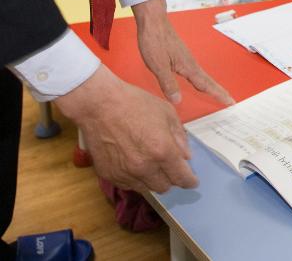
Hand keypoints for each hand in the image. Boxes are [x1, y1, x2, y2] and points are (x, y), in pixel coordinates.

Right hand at [53, 66, 197, 193]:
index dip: (189, 181)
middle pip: (164, 187)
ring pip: (146, 188)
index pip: (181, 178)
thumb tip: (186, 156)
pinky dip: (134, 178)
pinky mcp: (109, 175)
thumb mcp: (166, 112)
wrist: (99, 104)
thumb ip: (179, 137)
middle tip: (169, 166)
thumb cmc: (135, 103)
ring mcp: (125, 173)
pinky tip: (134, 164)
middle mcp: (144, 167)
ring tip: (150, 163)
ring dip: (152, 179)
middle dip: (170, 178)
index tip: (192, 181)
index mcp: (162, 151)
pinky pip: (128, 184)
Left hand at [134, 0, 233, 105]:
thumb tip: (177, 100)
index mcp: (188, 66)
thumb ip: (168, 83)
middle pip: (208, 81)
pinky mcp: (180, 56)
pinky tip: (196, 80)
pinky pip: (194, 71)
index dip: (218, 94)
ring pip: (201, 76)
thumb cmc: (155, 40)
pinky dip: (200, 79)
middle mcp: (190, 63)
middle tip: (230, 100)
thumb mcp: (158, 65)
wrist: (153, 21)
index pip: (206, 84)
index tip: (230, 101)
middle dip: (219, 91)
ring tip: (216, 93)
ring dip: (210, 86)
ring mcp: (186, 58)